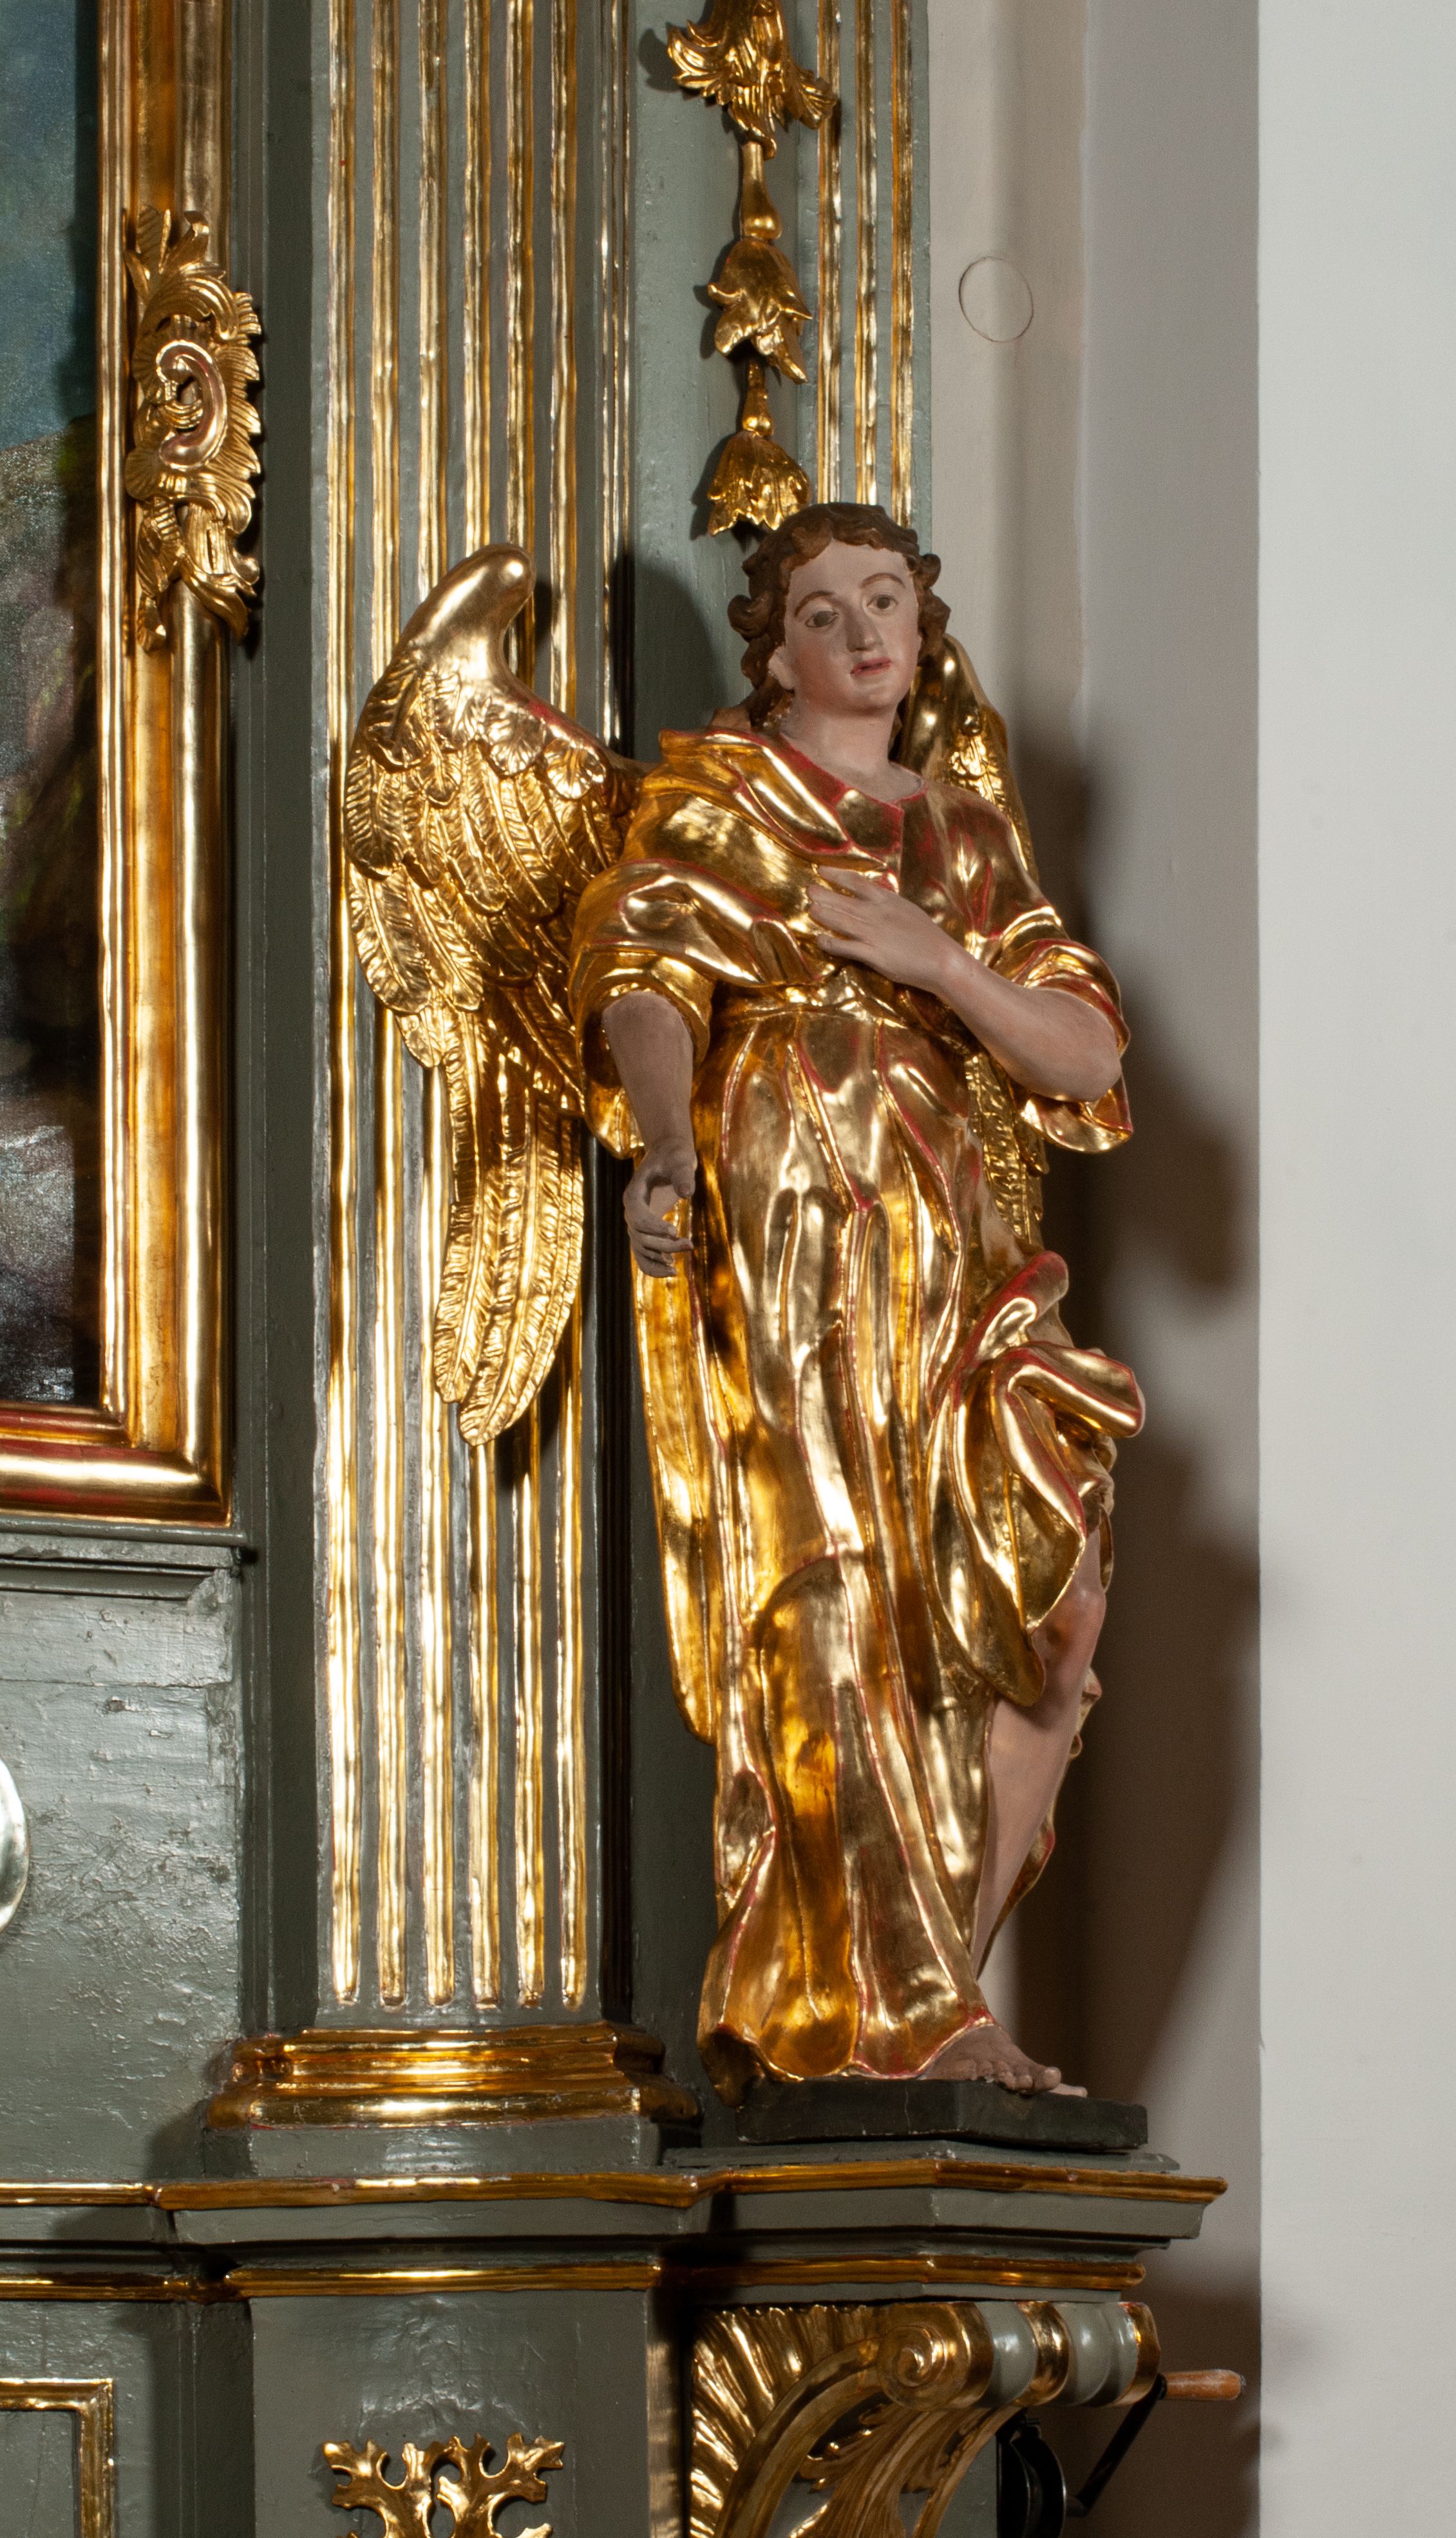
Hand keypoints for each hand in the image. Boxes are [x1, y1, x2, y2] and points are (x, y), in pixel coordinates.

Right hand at [624, 1134, 695, 1277]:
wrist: (668, 1156)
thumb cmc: (674, 1155)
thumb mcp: (680, 1160)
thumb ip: (683, 1175)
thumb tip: (686, 1193)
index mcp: (633, 1194)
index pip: (637, 1218)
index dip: (654, 1227)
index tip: (676, 1231)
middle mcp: (631, 1212)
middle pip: (640, 1237)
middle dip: (664, 1245)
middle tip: (689, 1244)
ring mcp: (636, 1224)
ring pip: (641, 1250)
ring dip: (661, 1258)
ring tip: (685, 1255)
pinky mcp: (646, 1232)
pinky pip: (643, 1256)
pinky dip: (654, 1266)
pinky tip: (672, 1270)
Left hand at [807, 869, 951, 996]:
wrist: (942, 959)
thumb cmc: (927, 937)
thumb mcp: (907, 911)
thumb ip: (887, 904)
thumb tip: (873, 896)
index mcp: (888, 901)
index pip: (858, 883)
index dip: (837, 876)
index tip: (822, 872)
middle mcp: (878, 915)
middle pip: (845, 901)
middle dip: (824, 895)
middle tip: (807, 890)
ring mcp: (875, 935)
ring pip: (843, 922)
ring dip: (824, 915)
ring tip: (809, 909)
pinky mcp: (874, 955)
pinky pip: (847, 947)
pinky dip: (832, 943)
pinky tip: (820, 939)